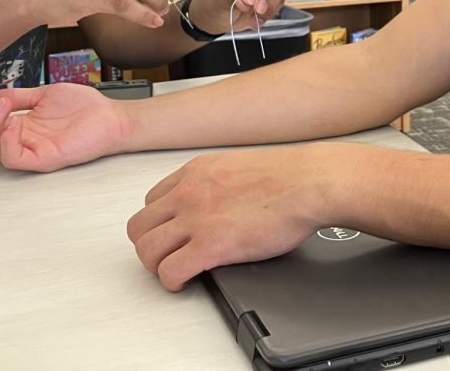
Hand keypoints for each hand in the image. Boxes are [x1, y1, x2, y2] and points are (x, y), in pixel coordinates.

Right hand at [0, 82, 130, 171]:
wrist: (112, 116)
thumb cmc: (85, 107)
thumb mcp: (44, 93)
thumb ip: (18, 96)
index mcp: (20, 124)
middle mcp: (21, 139)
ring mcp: (31, 150)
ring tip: (2, 104)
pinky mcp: (43, 160)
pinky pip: (14, 158)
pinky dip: (7, 140)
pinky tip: (14, 122)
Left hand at [127, 145, 325, 290]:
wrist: (310, 182)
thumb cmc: (290, 176)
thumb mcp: (239, 167)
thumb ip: (217, 183)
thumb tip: (215, 201)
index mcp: (196, 172)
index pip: (151, 201)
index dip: (159, 224)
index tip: (171, 235)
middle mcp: (189, 192)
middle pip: (139, 226)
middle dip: (150, 246)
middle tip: (167, 257)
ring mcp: (196, 218)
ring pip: (146, 250)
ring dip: (157, 266)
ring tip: (175, 271)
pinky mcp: (210, 245)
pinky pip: (169, 271)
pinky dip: (172, 281)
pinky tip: (186, 282)